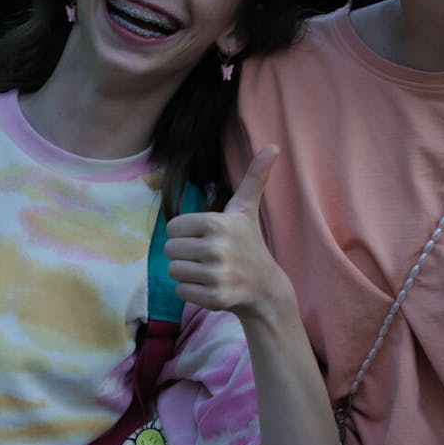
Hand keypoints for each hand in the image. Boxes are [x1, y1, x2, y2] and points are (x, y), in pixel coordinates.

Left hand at [165, 145, 288, 318]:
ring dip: (187, 273)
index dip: (186, 233)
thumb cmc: (249, 242)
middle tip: (208, 256)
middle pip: (170, 250)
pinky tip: (211, 286)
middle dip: (185, 254)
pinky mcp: (214, 298)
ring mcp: (217, 275)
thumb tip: (273, 146)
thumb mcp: (247, 209)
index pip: (173, 228)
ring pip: (173, 271)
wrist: (264, 287)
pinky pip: (181, 292)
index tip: (207, 237)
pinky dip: (192, 291)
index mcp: (218, 223)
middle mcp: (217, 249)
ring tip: (209, 270)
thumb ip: (254, 177)